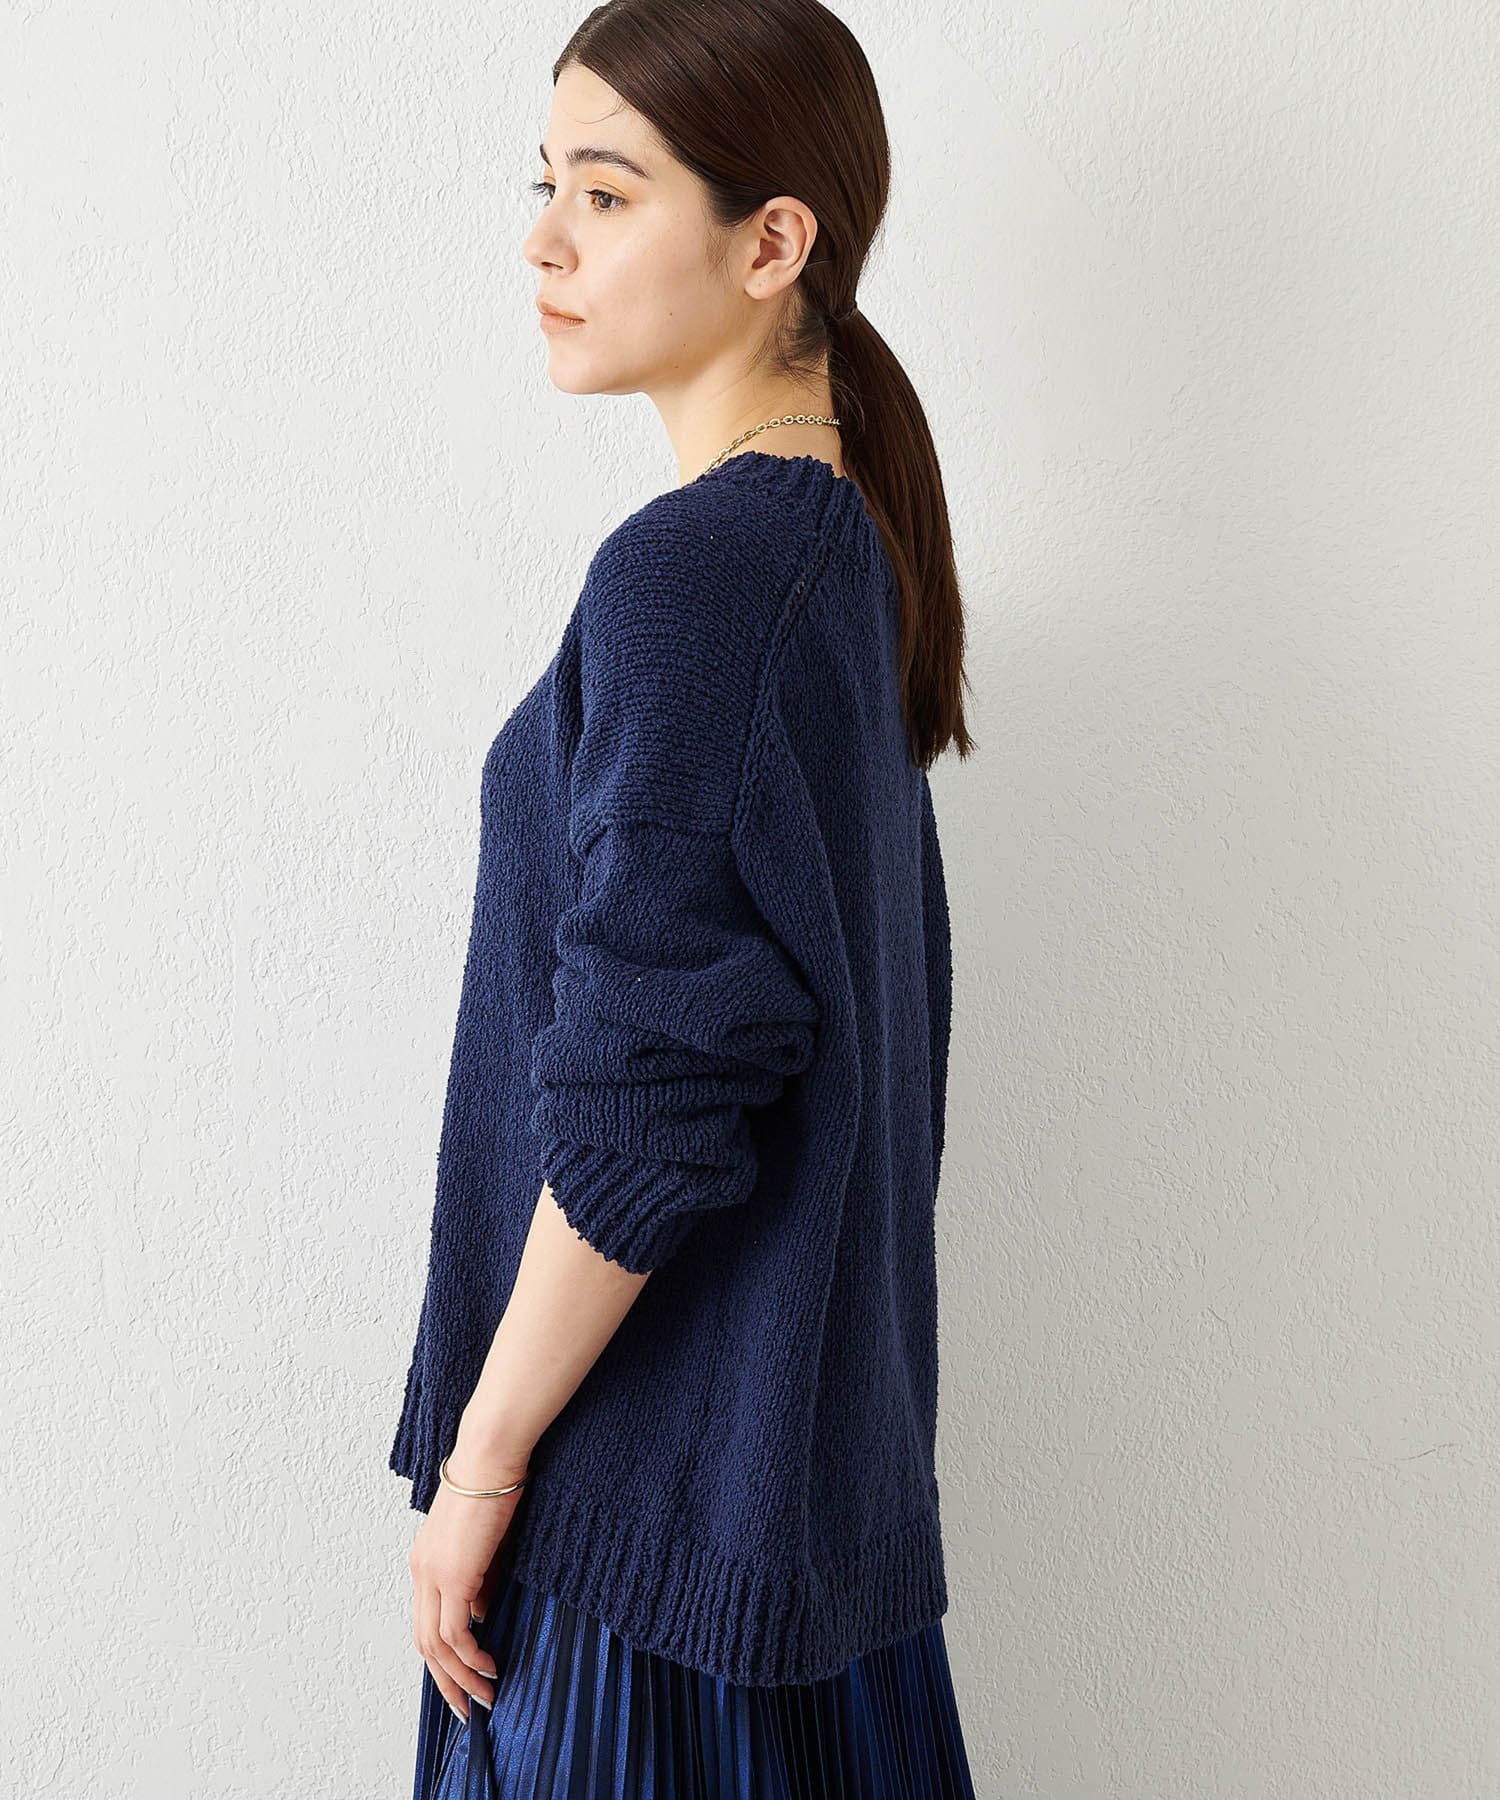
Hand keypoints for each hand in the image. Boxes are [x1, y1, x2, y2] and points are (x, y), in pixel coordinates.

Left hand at [408, 1437, 530, 1724]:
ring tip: (485, 1698)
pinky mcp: (453, 1575)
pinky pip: (456, 1633)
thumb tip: (481, 1616)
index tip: (464, 1679)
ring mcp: (433, 1575)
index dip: (443, 1656)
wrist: (491, 1457)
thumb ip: (480, 1579)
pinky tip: (490, 1667)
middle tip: (468, 1708)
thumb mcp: (484, 1542)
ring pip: (436, 1645)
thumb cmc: (494, 1487)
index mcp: (425, 1561)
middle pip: (424, 1643)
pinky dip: (471, 1656)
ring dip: (460, 1677)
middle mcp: (421, 1572)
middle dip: (446, 1681)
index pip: (426, 1621)